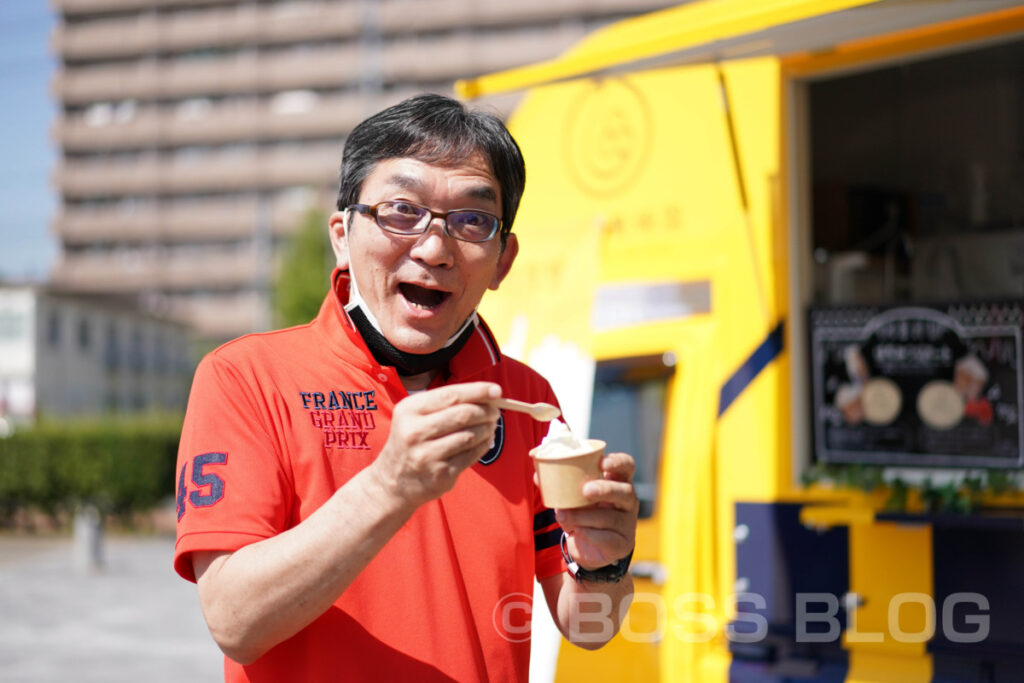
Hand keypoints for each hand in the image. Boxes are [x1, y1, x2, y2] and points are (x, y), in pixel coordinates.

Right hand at [369, 382, 501, 507]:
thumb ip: (447, 403)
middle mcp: (415, 432)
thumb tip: (489, 394)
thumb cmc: (411, 441)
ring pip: (470, 436)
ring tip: (490, 426)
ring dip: (487, 429)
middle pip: (464, 414)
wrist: (392, 483)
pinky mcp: (440, 475)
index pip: (451, 395)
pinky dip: (483, 446)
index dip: (477, 391)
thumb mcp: (415, 416)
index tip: (496, 390)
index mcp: (409, 410)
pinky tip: (484, 441)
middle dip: (486, 411)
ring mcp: (427, 455)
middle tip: (495, 411)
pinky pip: (470, 456)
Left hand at [555, 452, 637, 569]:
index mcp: (617, 482)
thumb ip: (558, 485)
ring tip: (562, 515)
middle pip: (625, 491)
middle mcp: (627, 501)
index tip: (601, 462)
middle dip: (606, 490)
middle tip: (585, 490)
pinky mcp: (622, 544)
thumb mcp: (572, 497)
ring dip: (584, 516)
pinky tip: (576, 532)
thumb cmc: (582, 513)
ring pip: (611, 518)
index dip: (617, 462)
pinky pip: (608, 538)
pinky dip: (589, 534)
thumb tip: (537, 475)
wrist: (587, 550)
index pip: (627, 465)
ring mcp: (627, 524)